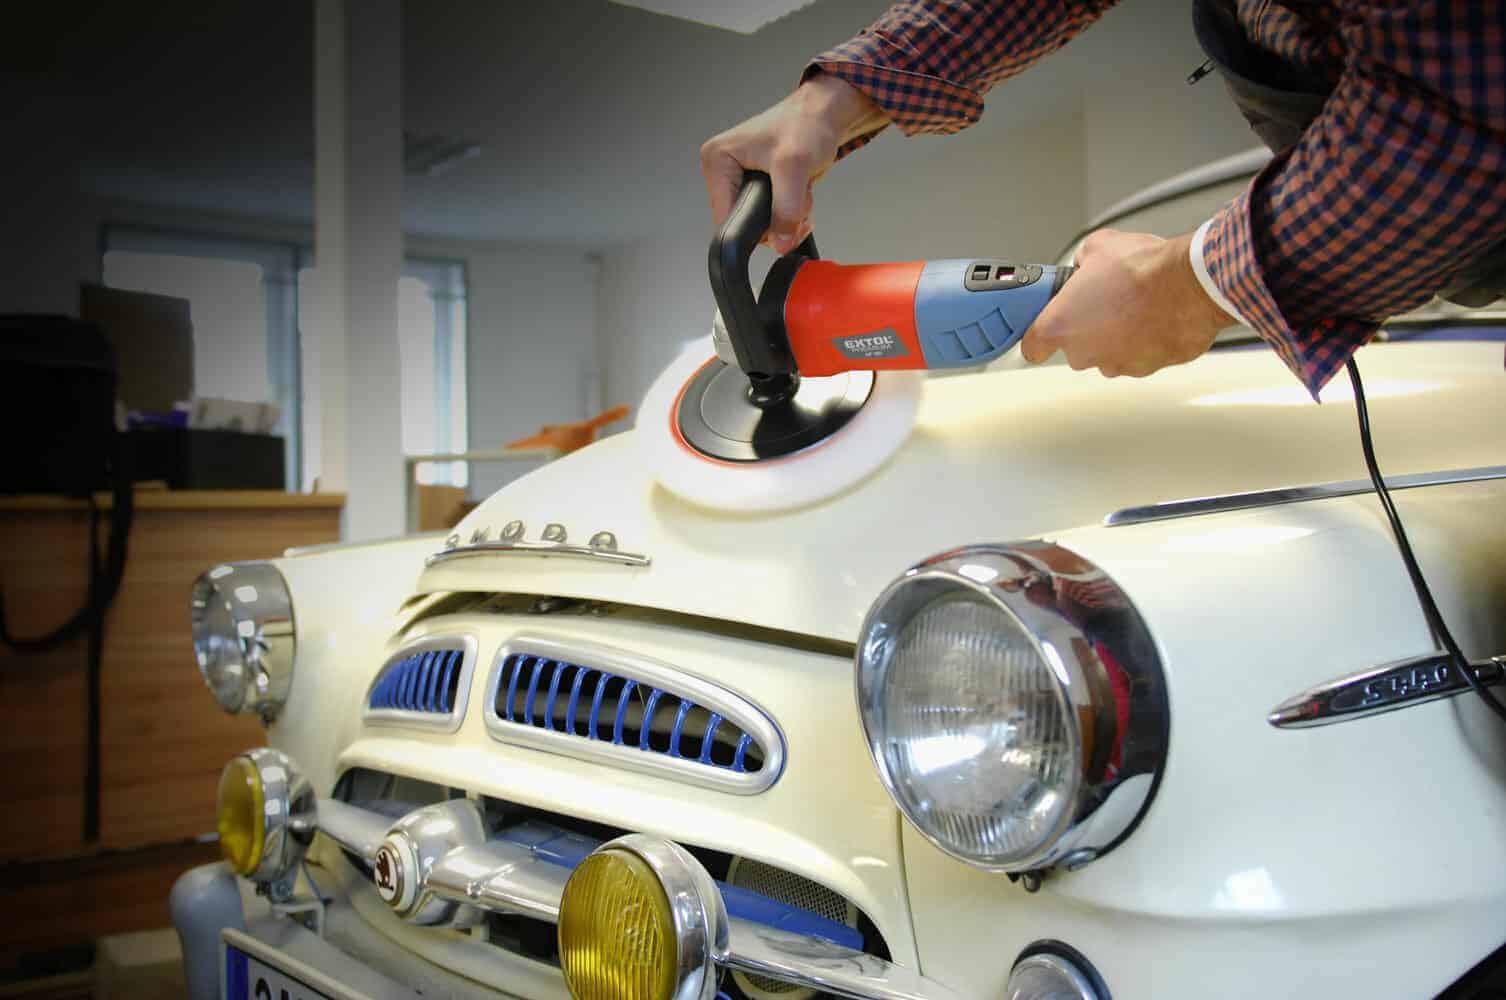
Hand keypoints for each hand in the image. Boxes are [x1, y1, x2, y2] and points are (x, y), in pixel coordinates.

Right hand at [700, 73, 886, 253]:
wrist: (825, 116)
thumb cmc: (806, 124)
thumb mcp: (793, 166)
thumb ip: (786, 208)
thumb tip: (780, 241)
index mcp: (718, 161)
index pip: (725, 217)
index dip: (754, 227)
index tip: (780, 220)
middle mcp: (725, 172)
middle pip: (745, 224)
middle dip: (777, 221)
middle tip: (797, 199)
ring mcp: (743, 182)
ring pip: (762, 226)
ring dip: (789, 218)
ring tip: (801, 191)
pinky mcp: (761, 189)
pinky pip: (773, 219)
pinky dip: (792, 214)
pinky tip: (801, 195)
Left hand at [1020, 229, 1233, 377]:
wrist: (1189, 284)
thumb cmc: (1143, 269)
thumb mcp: (1097, 246)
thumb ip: (1081, 263)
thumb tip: (1086, 264)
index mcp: (1060, 326)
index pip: (1033, 347)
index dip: (1039, 337)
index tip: (1045, 329)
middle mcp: (1085, 352)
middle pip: (1076, 348)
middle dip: (1087, 327)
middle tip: (1103, 301)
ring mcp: (1116, 364)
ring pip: (1109, 353)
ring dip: (1117, 335)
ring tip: (1134, 306)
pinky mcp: (1147, 369)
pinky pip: (1140, 356)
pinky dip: (1145, 341)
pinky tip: (1155, 316)